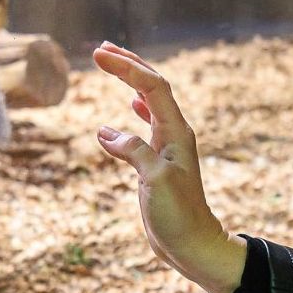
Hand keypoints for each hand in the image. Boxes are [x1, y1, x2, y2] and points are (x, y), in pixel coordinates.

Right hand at [92, 42, 246, 292]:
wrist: (193, 244)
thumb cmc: (178, 215)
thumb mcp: (156, 180)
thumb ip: (134, 152)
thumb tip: (105, 132)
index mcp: (176, 133)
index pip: (152, 87)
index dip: (126, 67)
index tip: (98, 56)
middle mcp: (173, 134)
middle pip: (153, 87)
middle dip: (129, 65)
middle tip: (102, 48)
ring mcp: (166, 147)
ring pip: (149, 101)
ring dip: (131, 80)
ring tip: (112, 64)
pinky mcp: (158, 162)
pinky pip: (147, 123)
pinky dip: (136, 107)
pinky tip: (128, 103)